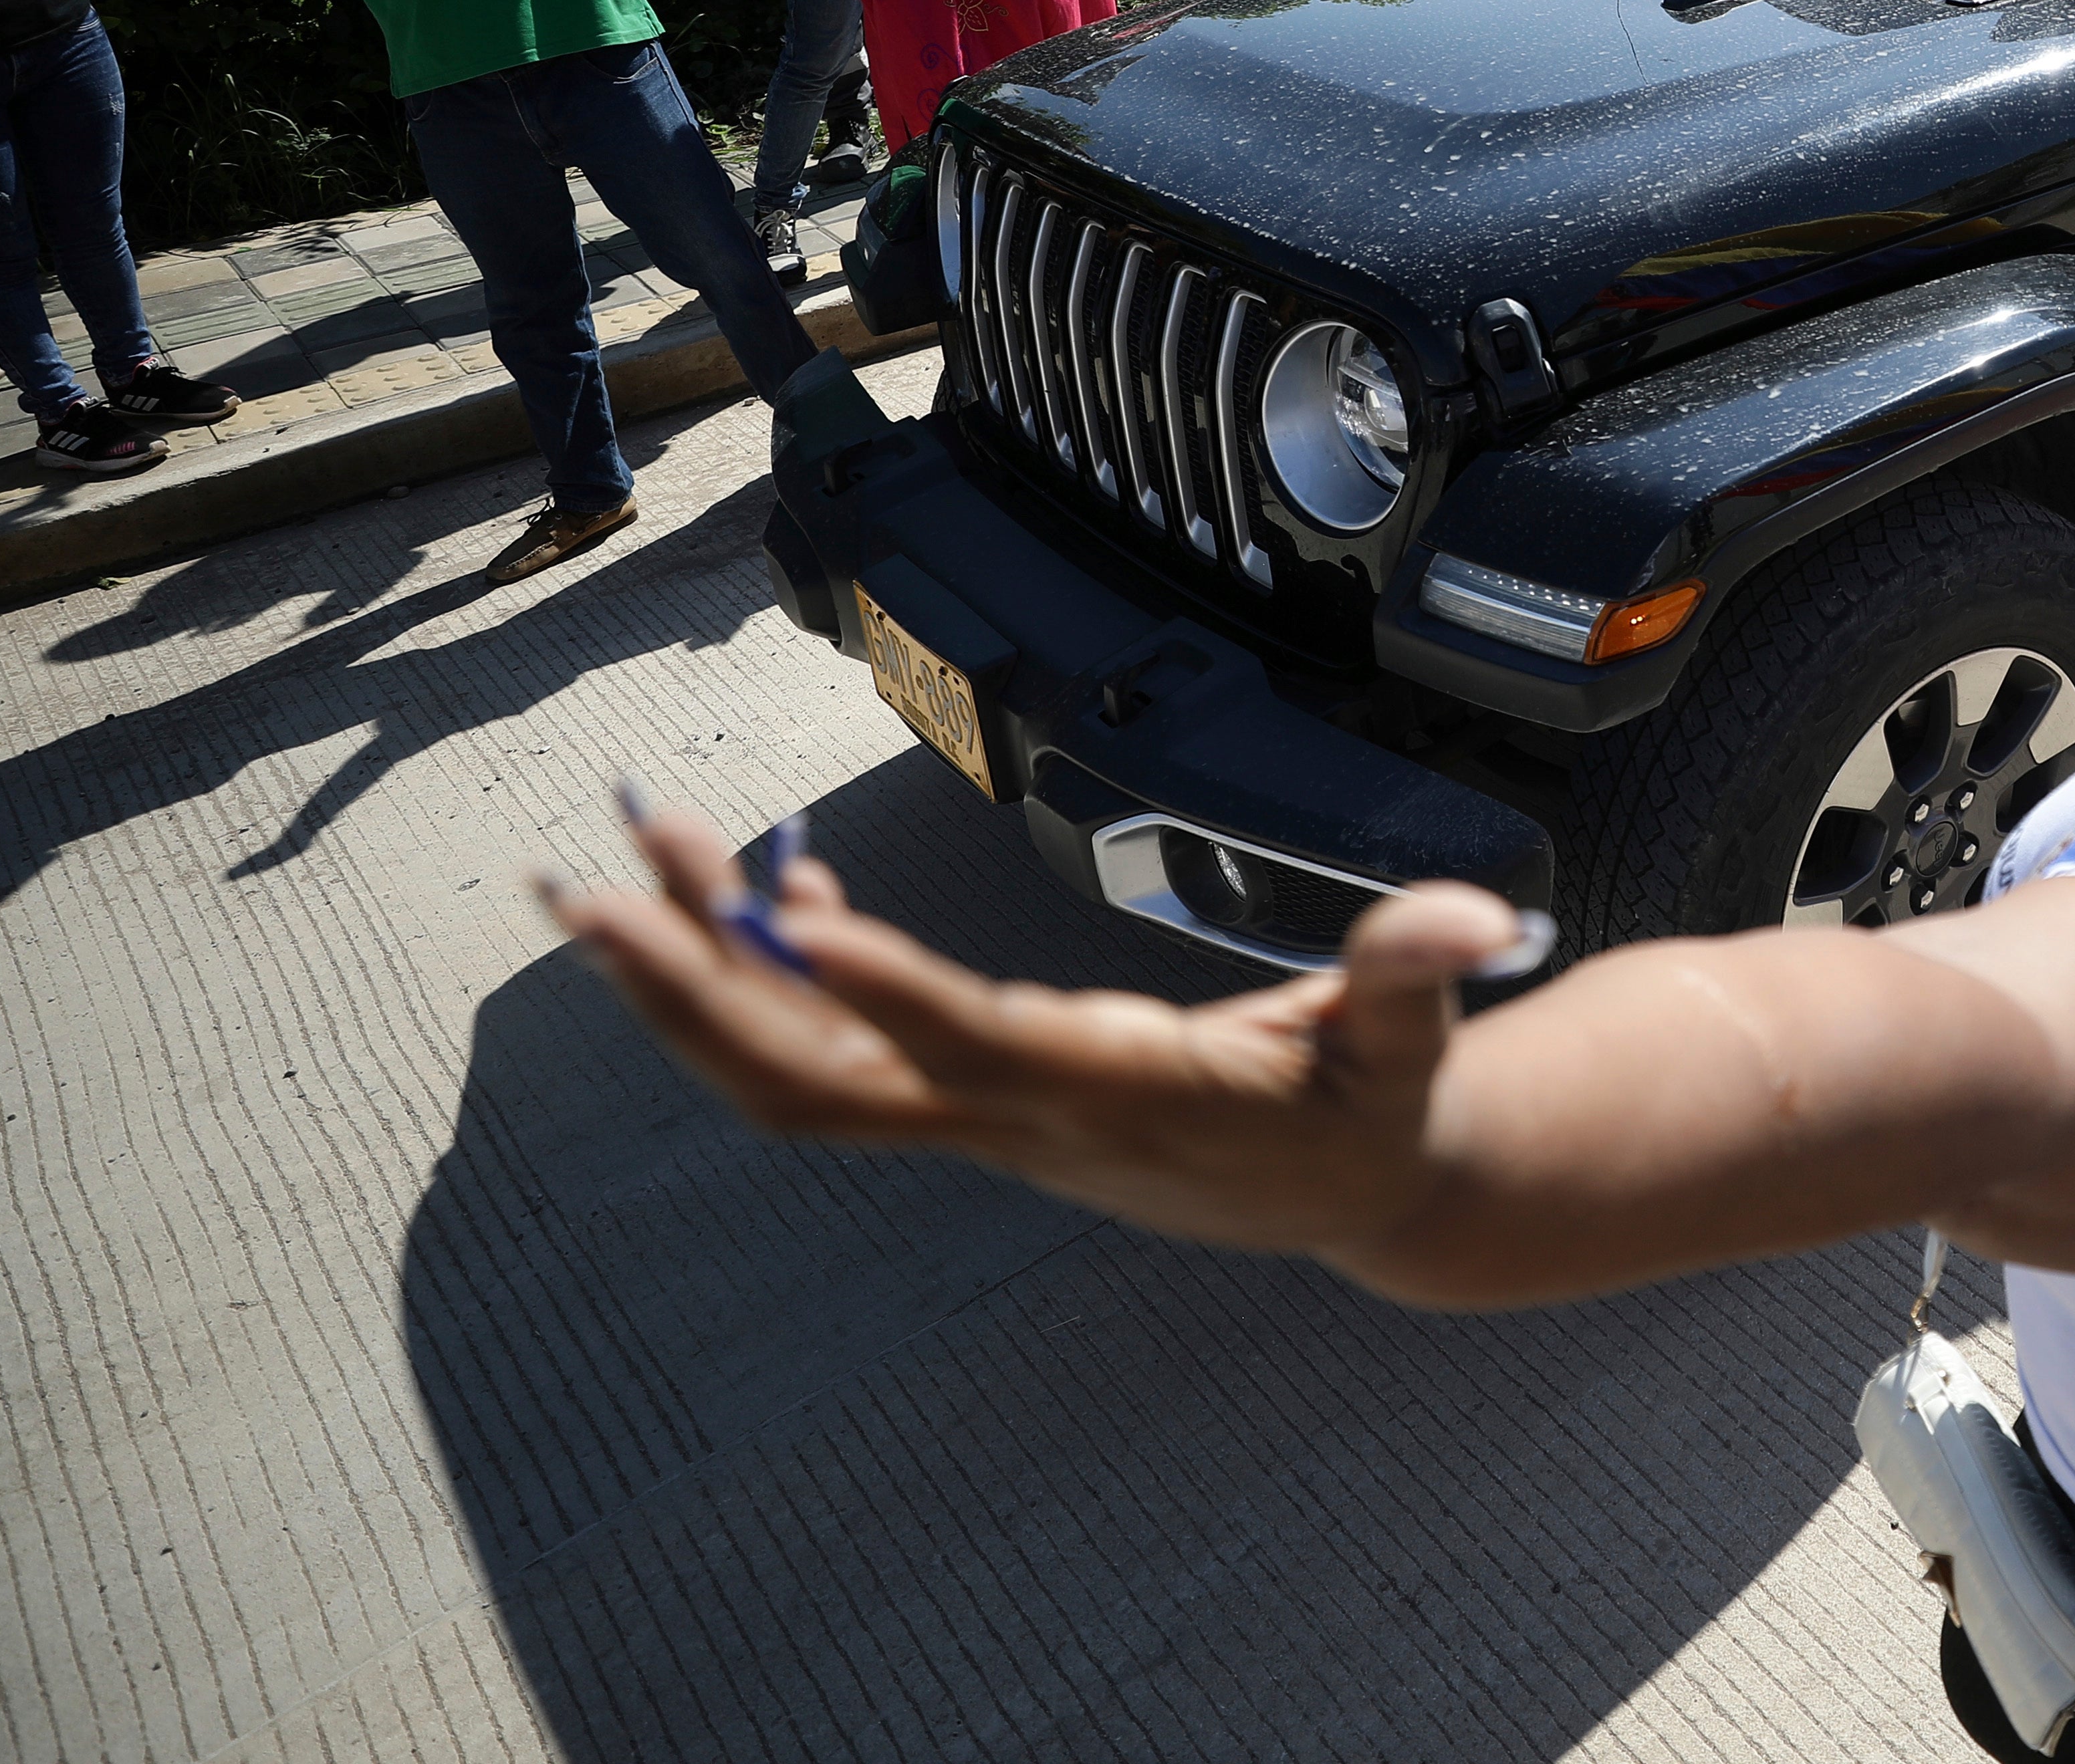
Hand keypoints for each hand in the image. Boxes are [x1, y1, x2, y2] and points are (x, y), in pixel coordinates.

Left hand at [546, 797, 1520, 1264]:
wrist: (1360, 1204)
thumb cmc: (1376, 1110)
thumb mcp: (1412, 1043)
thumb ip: (1423, 971)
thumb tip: (1480, 919)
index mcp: (1128, 1097)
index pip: (983, 1046)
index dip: (887, 991)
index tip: (792, 919)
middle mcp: (1029, 1122)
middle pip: (822, 1082)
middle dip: (698, 992)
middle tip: (594, 890)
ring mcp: (989, 1124)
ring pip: (797, 1074)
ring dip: (691, 981)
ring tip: (611, 870)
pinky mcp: (980, 1107)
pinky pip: (834, 1058)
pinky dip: (761, 983)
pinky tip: (735, 900)